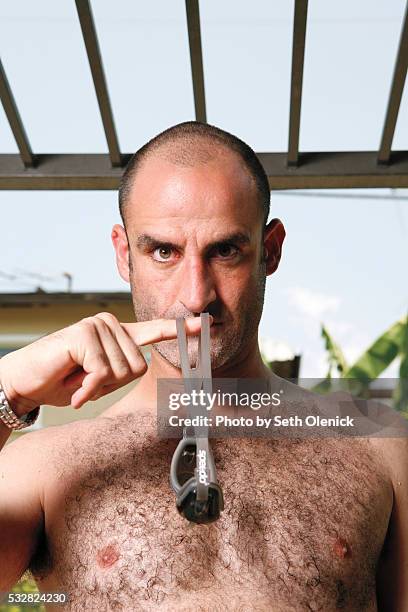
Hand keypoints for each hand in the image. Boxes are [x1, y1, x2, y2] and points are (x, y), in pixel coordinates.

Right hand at [0, 312, 206, 414]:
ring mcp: (97, 325)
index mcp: (118, 334)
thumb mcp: (100, 379)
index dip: (180, 331)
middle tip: (86, 384)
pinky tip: (73, 388)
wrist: (25, 383)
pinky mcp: (84, 333)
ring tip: (77, 382)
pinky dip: (88, 389)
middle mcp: (110, 324)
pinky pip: (103, 372)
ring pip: (122, 371)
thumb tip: (145, 370)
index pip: (154, 330)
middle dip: (112, 386)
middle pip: (139, 367)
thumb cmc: (62, 381)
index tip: (205, 325)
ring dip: (97, 388)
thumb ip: (122, 372)